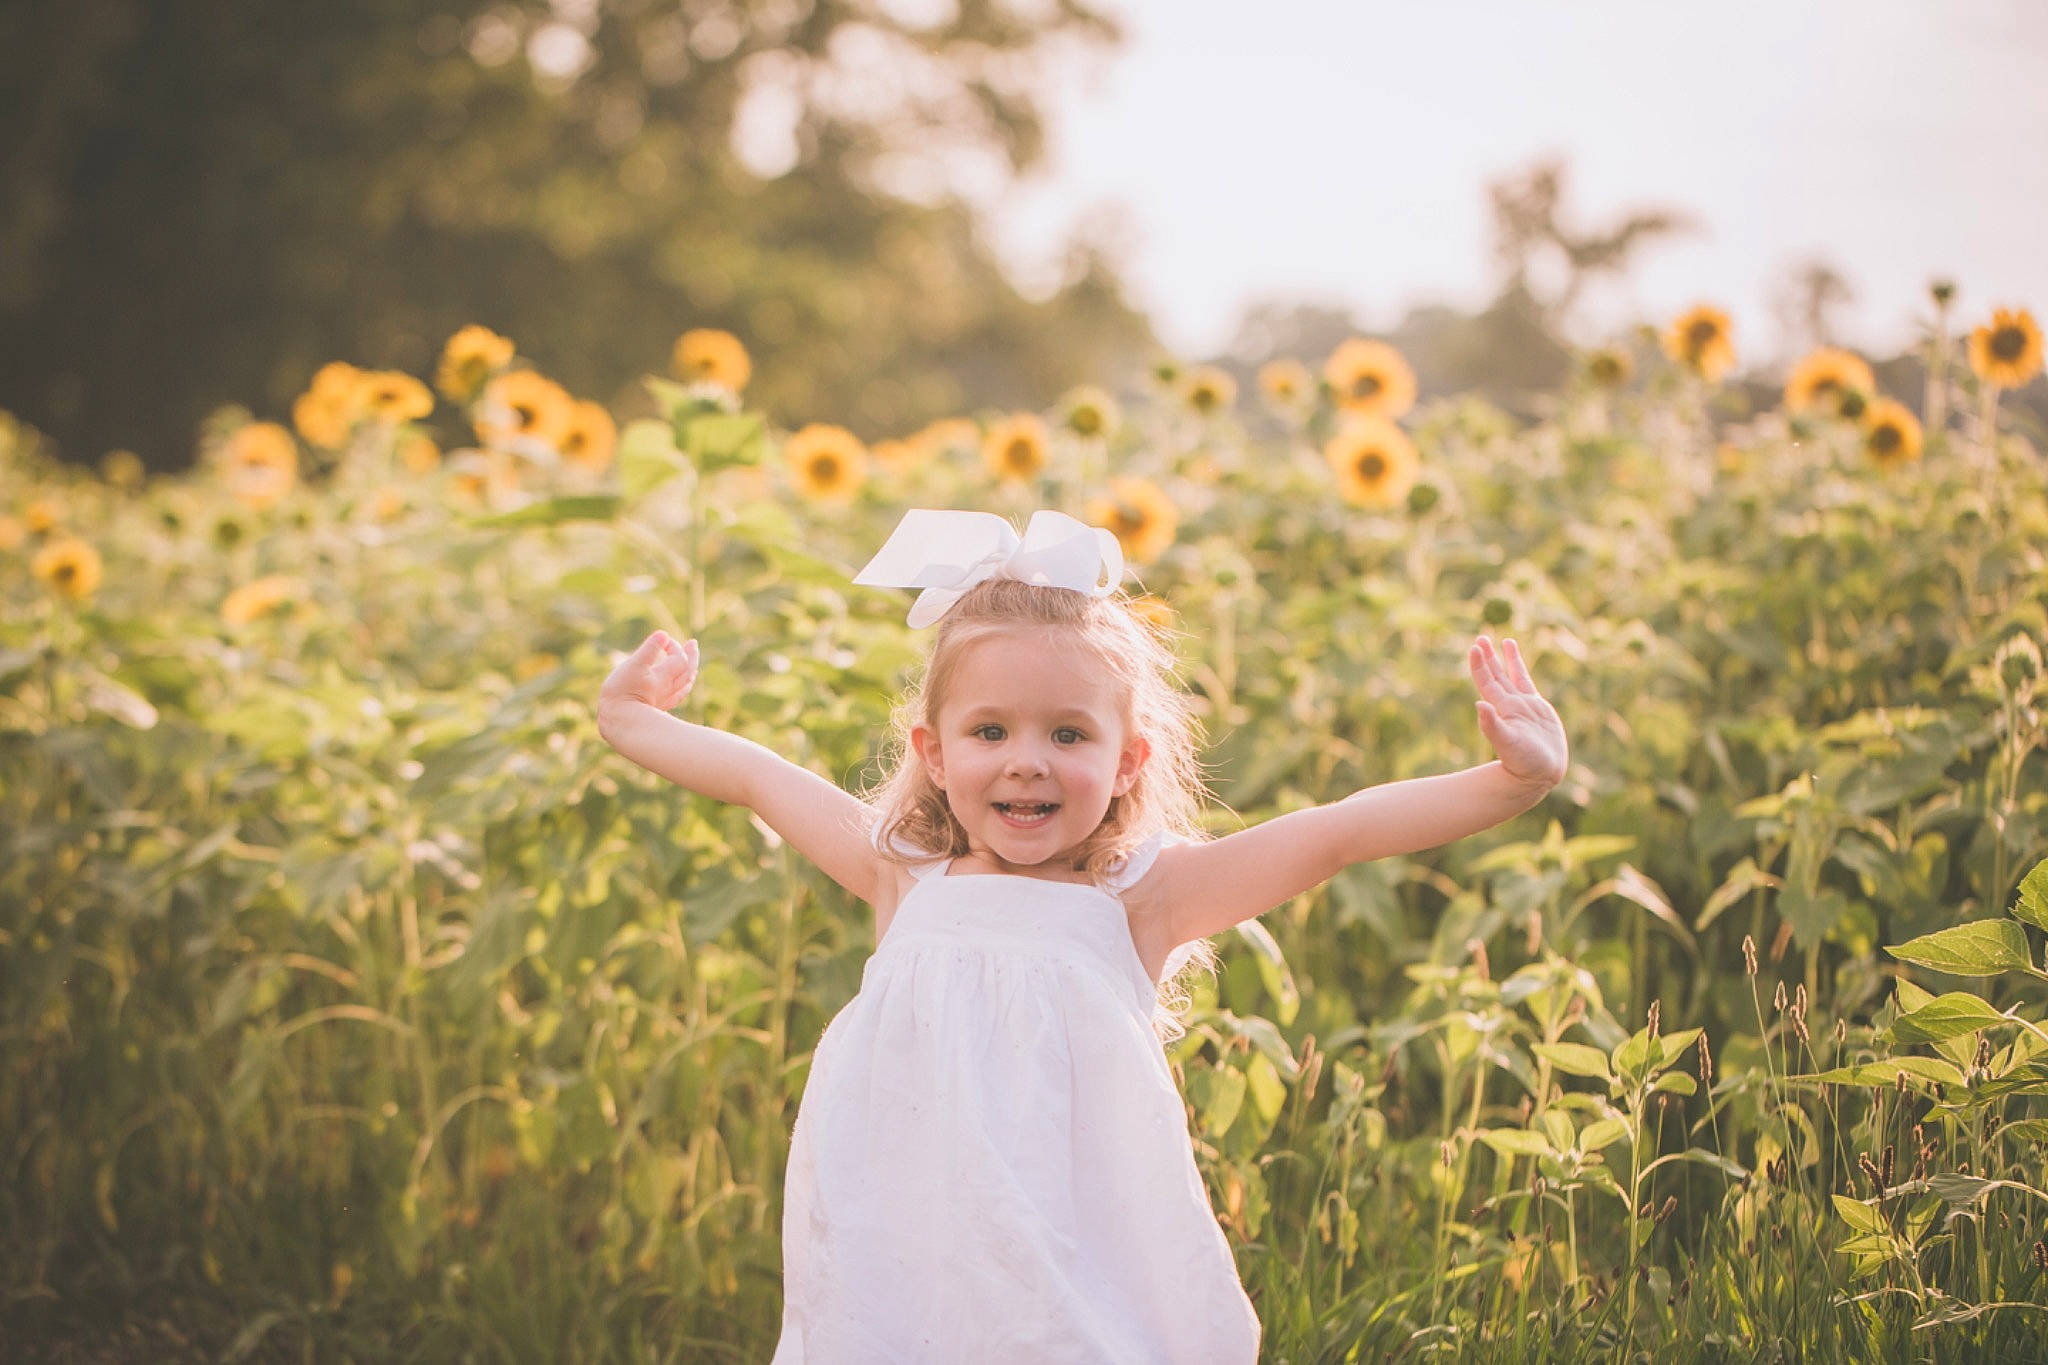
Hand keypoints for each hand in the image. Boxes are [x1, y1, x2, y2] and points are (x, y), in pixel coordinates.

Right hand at [600, 630, 699, 713]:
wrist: (620, 724)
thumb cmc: (624, 693)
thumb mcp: (635, 666)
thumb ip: (649, 650)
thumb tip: (664, 634)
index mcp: (663, 675)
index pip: (678, 657)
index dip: (673, 646)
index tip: (663, 640)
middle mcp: (668, 688)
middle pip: (686, 670)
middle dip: (690, 656)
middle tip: (693, 643)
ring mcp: (663, 700)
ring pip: (682, 685)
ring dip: (688, 671)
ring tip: (691, 664)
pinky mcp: (656, 710)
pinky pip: (675, 697)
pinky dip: (681, 688)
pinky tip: (680, 689)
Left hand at [1468, 636, 1566, 790]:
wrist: (1540, 775)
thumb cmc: (1524, 763)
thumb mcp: (1507, 743)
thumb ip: (1493, 726)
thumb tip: (1480, 706)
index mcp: (1501, 709)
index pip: (1487, 681)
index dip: (1480, 665)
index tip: (1474, 648)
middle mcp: (1509, 704)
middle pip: (1495, 675)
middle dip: (1488, 657)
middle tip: (1481, 638)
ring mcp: (1523, 705)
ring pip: (1512, 676)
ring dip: (1505, 659)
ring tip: (1502, 641)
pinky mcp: (1537, 709)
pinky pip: (1527, 683)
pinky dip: (1521, 669)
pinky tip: (1516, 658)